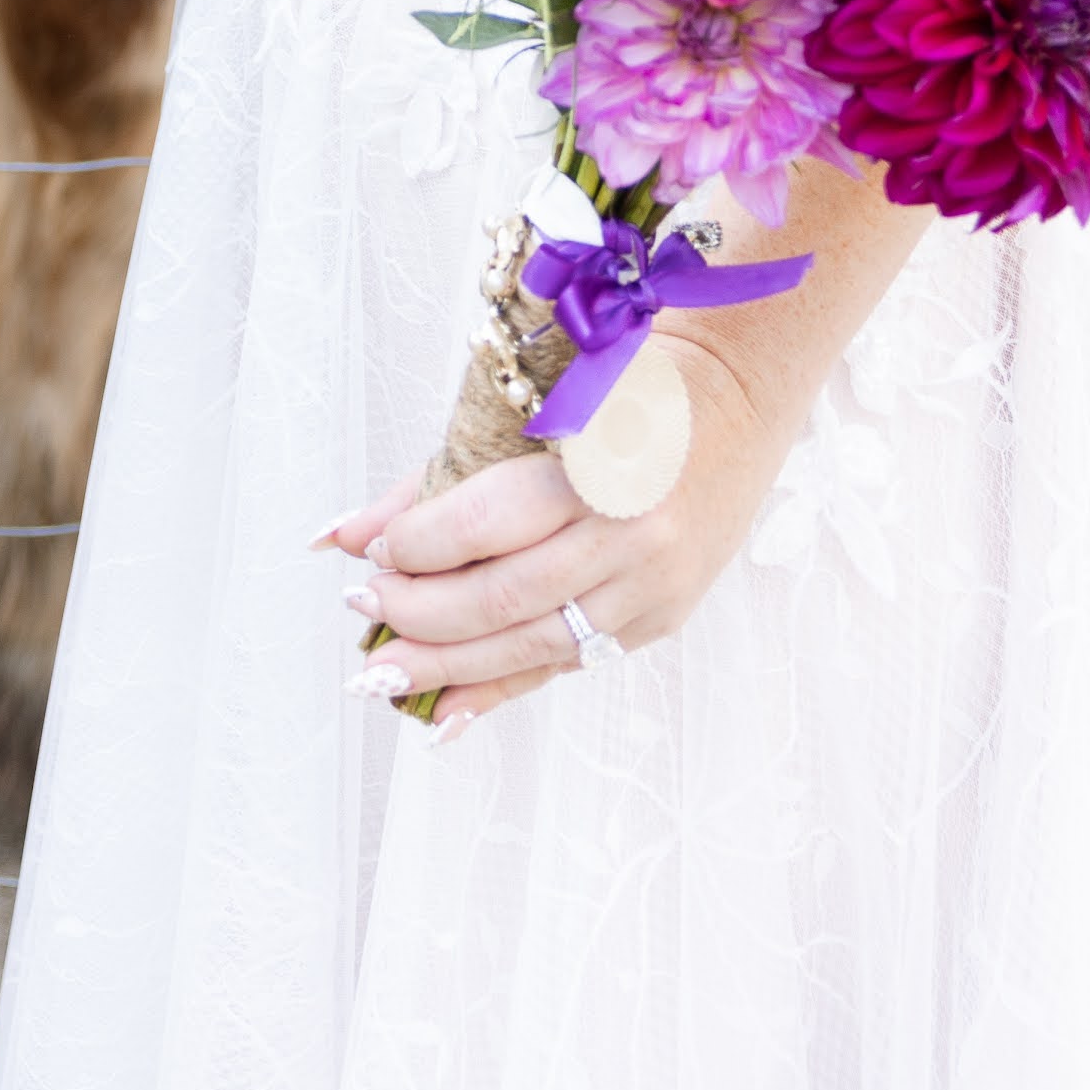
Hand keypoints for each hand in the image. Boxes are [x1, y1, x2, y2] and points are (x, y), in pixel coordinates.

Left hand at [325, 331, 795, 732]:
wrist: (742, 392)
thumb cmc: (629, 380)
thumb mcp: (540, 402)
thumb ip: (442, 474)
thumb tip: (347, 532)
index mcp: (601, 469)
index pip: (488, 525)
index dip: (418, 544)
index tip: (370, 549)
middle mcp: (633, 538)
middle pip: (505, 597)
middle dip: (422, 613)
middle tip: (364, 606)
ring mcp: (653, 588)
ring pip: (535, 645)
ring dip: (450, 666)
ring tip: (384, 668)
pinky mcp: (659, 619)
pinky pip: (570, 662)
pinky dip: (504, 687)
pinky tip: (450, 709)